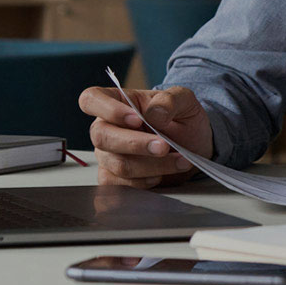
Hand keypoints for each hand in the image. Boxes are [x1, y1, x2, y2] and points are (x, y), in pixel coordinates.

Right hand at [77, 85, 212, 187]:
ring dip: (152, 165)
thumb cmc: (182, 119)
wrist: (194, 146)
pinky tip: (161, 175)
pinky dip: (145, 182)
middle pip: (102, 137)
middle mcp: (107, 128)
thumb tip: (155, 113)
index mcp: (118, 102)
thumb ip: (170, 100)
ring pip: (117, 164)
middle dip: (136, 144)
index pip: (91, 99)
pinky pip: (120, 185)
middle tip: (164, 146)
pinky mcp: (113, 177)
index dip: (108, 110)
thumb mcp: (185, 100)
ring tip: (180, 160)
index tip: (136, 119)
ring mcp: (107, 154)